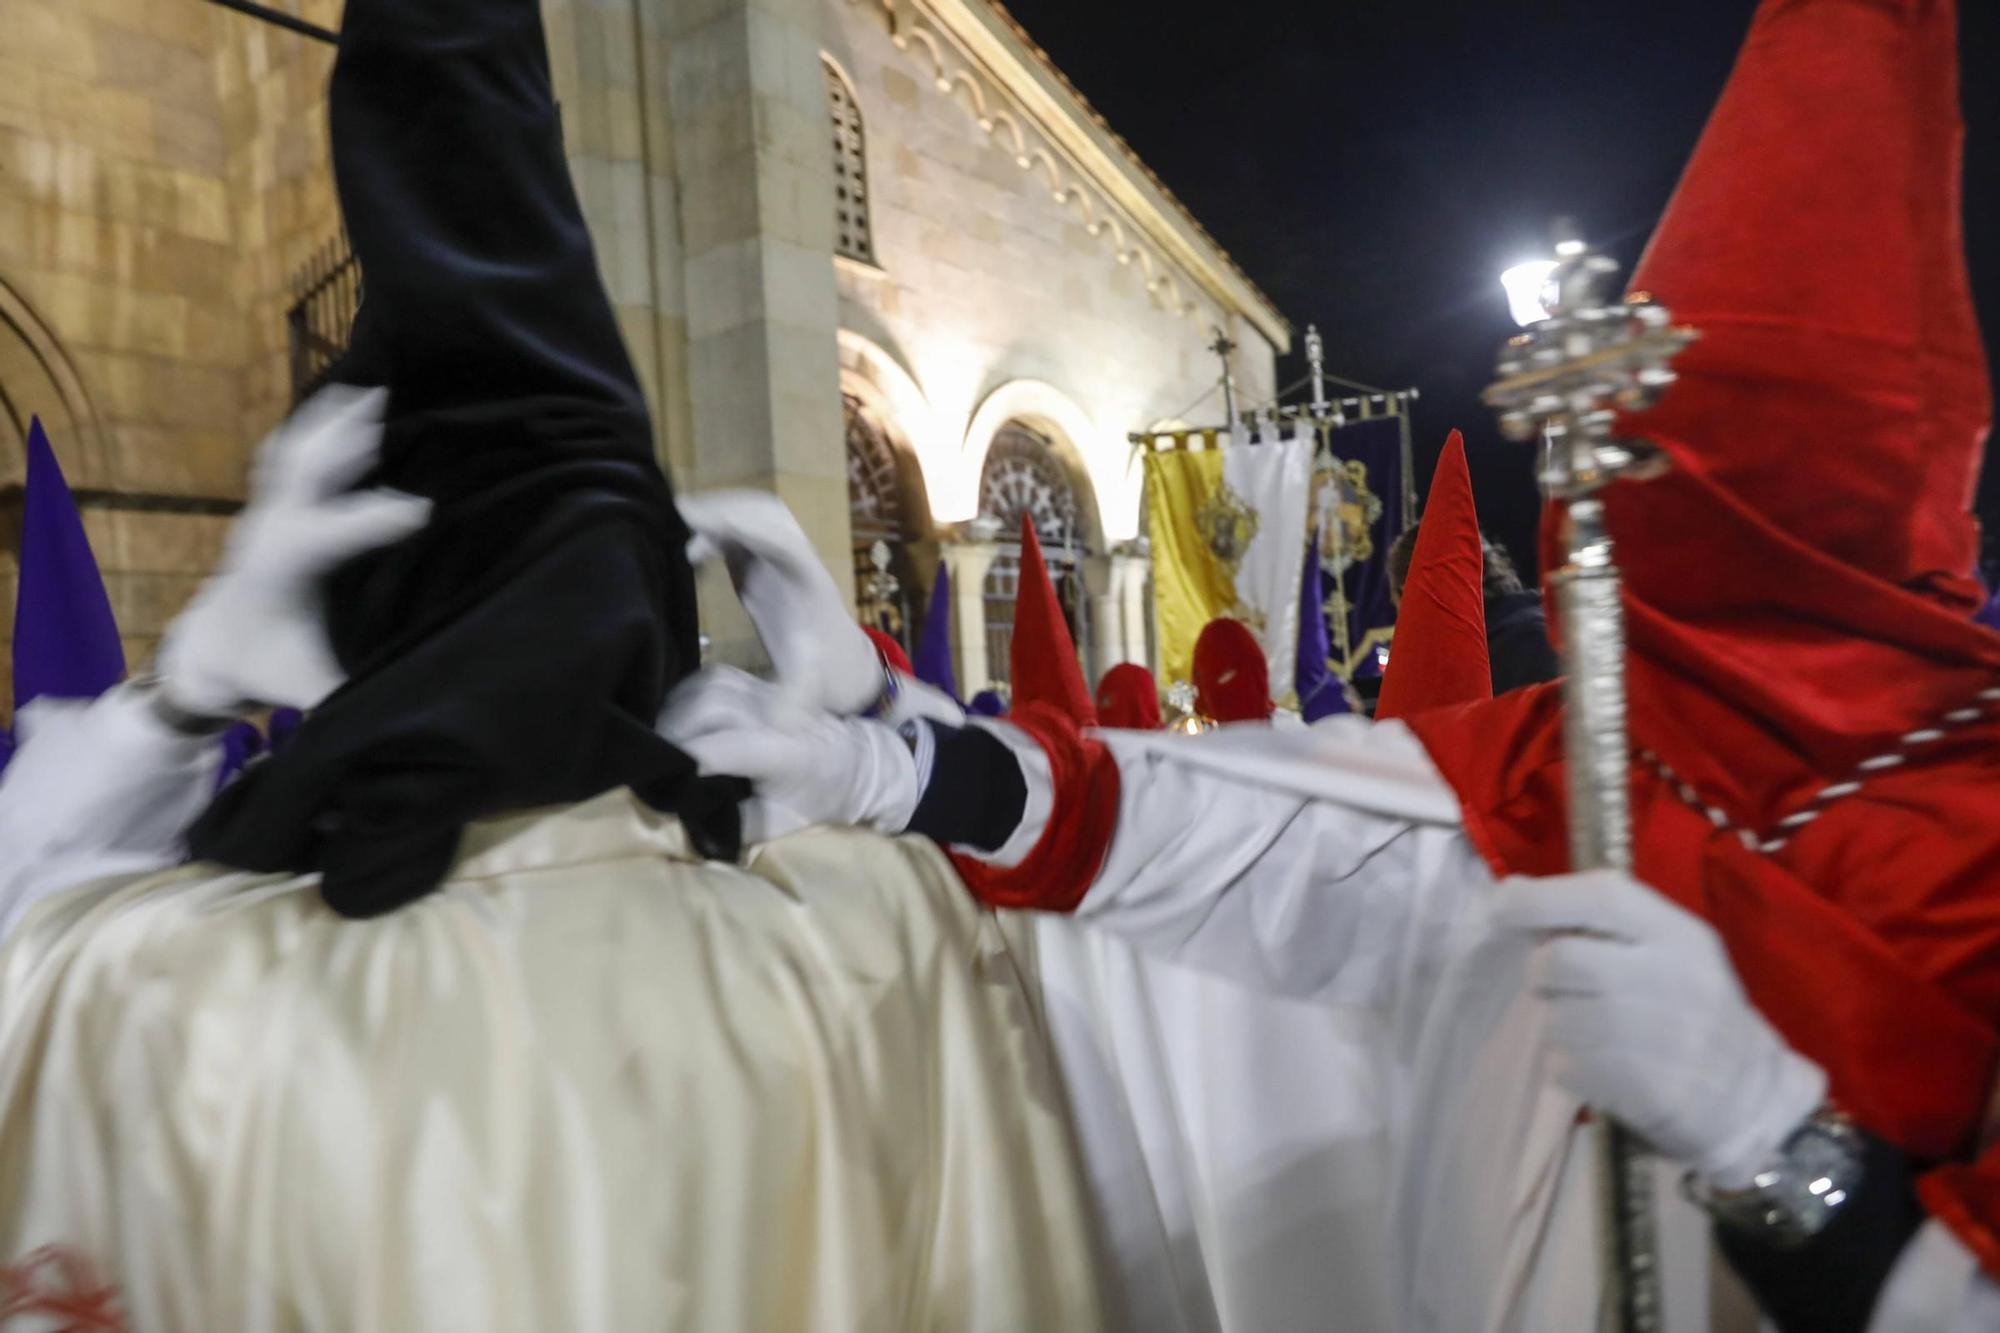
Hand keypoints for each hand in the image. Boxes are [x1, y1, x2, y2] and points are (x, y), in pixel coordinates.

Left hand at [156, 387, 430, 715]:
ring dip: (332, 419)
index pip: (319, 536)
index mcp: (275, 573)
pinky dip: (325, 426)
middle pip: (300, 471)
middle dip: (339, 437)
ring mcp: (268, 512)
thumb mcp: (304, 690)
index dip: (366, 521)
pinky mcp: (277, 504)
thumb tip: (409, 708)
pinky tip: (354, 403)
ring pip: (295, 452)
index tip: (420, 508)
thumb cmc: (265, 668)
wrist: (212, 648)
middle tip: (383, 403)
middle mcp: (267, 531)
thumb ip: (348, 693)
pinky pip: (296, 453)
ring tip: (373, 388)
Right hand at [659, 667, 916, 843]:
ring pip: (709, 684)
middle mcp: (776, 714)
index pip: (730, 747)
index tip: (662, 775)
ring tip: (660, 740)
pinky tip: (676, 716)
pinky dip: (687, 694)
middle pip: (712, 705)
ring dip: (676, 709)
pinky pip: (713, 676)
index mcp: (787, 753)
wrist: (856, 762)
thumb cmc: (819, 797)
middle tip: (654, 760)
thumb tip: (691, 821)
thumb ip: (738, 825)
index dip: (690, 757)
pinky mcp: (758, 681)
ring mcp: (767, 692)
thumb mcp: (782, 823)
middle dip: (674, 730)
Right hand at [678, 491, 881, 714]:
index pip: (782, 544)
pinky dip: (718, 531)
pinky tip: (692, 554)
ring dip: (722, 513)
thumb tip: (780, 726)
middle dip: (727, 508)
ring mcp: (785, 560)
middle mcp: (800, 563)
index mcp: (810, 587)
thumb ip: (794, 705)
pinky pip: (745, 533)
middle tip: (681, 516)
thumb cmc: (827, 681)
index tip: (702, 527)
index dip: (745, 529)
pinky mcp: (768, 565)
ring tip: (680, 525)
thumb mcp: (811, 694)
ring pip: (757, 516)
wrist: (846, 670)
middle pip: (769, 515)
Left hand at [1494, 870, 1826, 1188]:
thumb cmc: (1697, 1011)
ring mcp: (1658, 1036)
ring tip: (1594, 1032)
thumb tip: (1516, 897)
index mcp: (1680, 936)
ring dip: (1560, 1024)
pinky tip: (1603, 1067)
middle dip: (1543, 973)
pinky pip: (1566, 1066)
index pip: (1602, 897)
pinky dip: (1570, 1067)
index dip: (1542, 897)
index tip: (1505, 903)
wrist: (1751, 1098)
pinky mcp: (1642, 1087)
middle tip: (1558, 985)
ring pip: (1557, 1018)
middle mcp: (1670, 978)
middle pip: (1561, 960)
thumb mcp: (1676, 950)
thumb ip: (1610, 924)